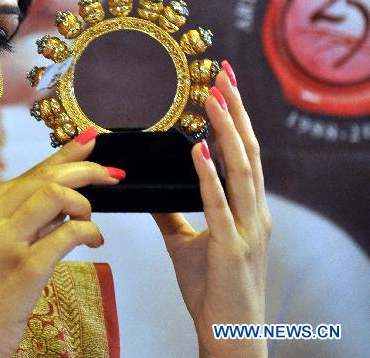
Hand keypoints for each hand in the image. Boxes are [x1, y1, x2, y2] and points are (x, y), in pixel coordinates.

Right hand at [0, 129, 122, 355]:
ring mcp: (4, 242)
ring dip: (85, 202)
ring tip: (92, 220)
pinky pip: (68, 233)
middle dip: (86, 169)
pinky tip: (95, 240)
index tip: (89, 143)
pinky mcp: (25, 267)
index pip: (28, 173)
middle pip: (45, 177)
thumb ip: (16, 222)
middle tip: (112, 174)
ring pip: (56, 195)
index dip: (63, 156)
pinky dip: (89, 231)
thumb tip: (60, 202)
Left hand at [152, 63, 271, 357]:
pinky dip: (210, 175)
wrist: (229, 335)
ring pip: (242, 169)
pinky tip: (200, 150)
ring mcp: (246, 229)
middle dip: (235, 111)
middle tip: (222, 75)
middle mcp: (254, 213)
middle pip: (248, 151)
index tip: (222, 85)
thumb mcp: (188, 244)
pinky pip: (220, 205)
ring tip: (213, 99)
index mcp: (246, 209)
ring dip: (227, 131)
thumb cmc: (212, 291)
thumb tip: (154, 191)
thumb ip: (174, 215)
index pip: (243, 152)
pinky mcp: (230, 248)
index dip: (234, 118)